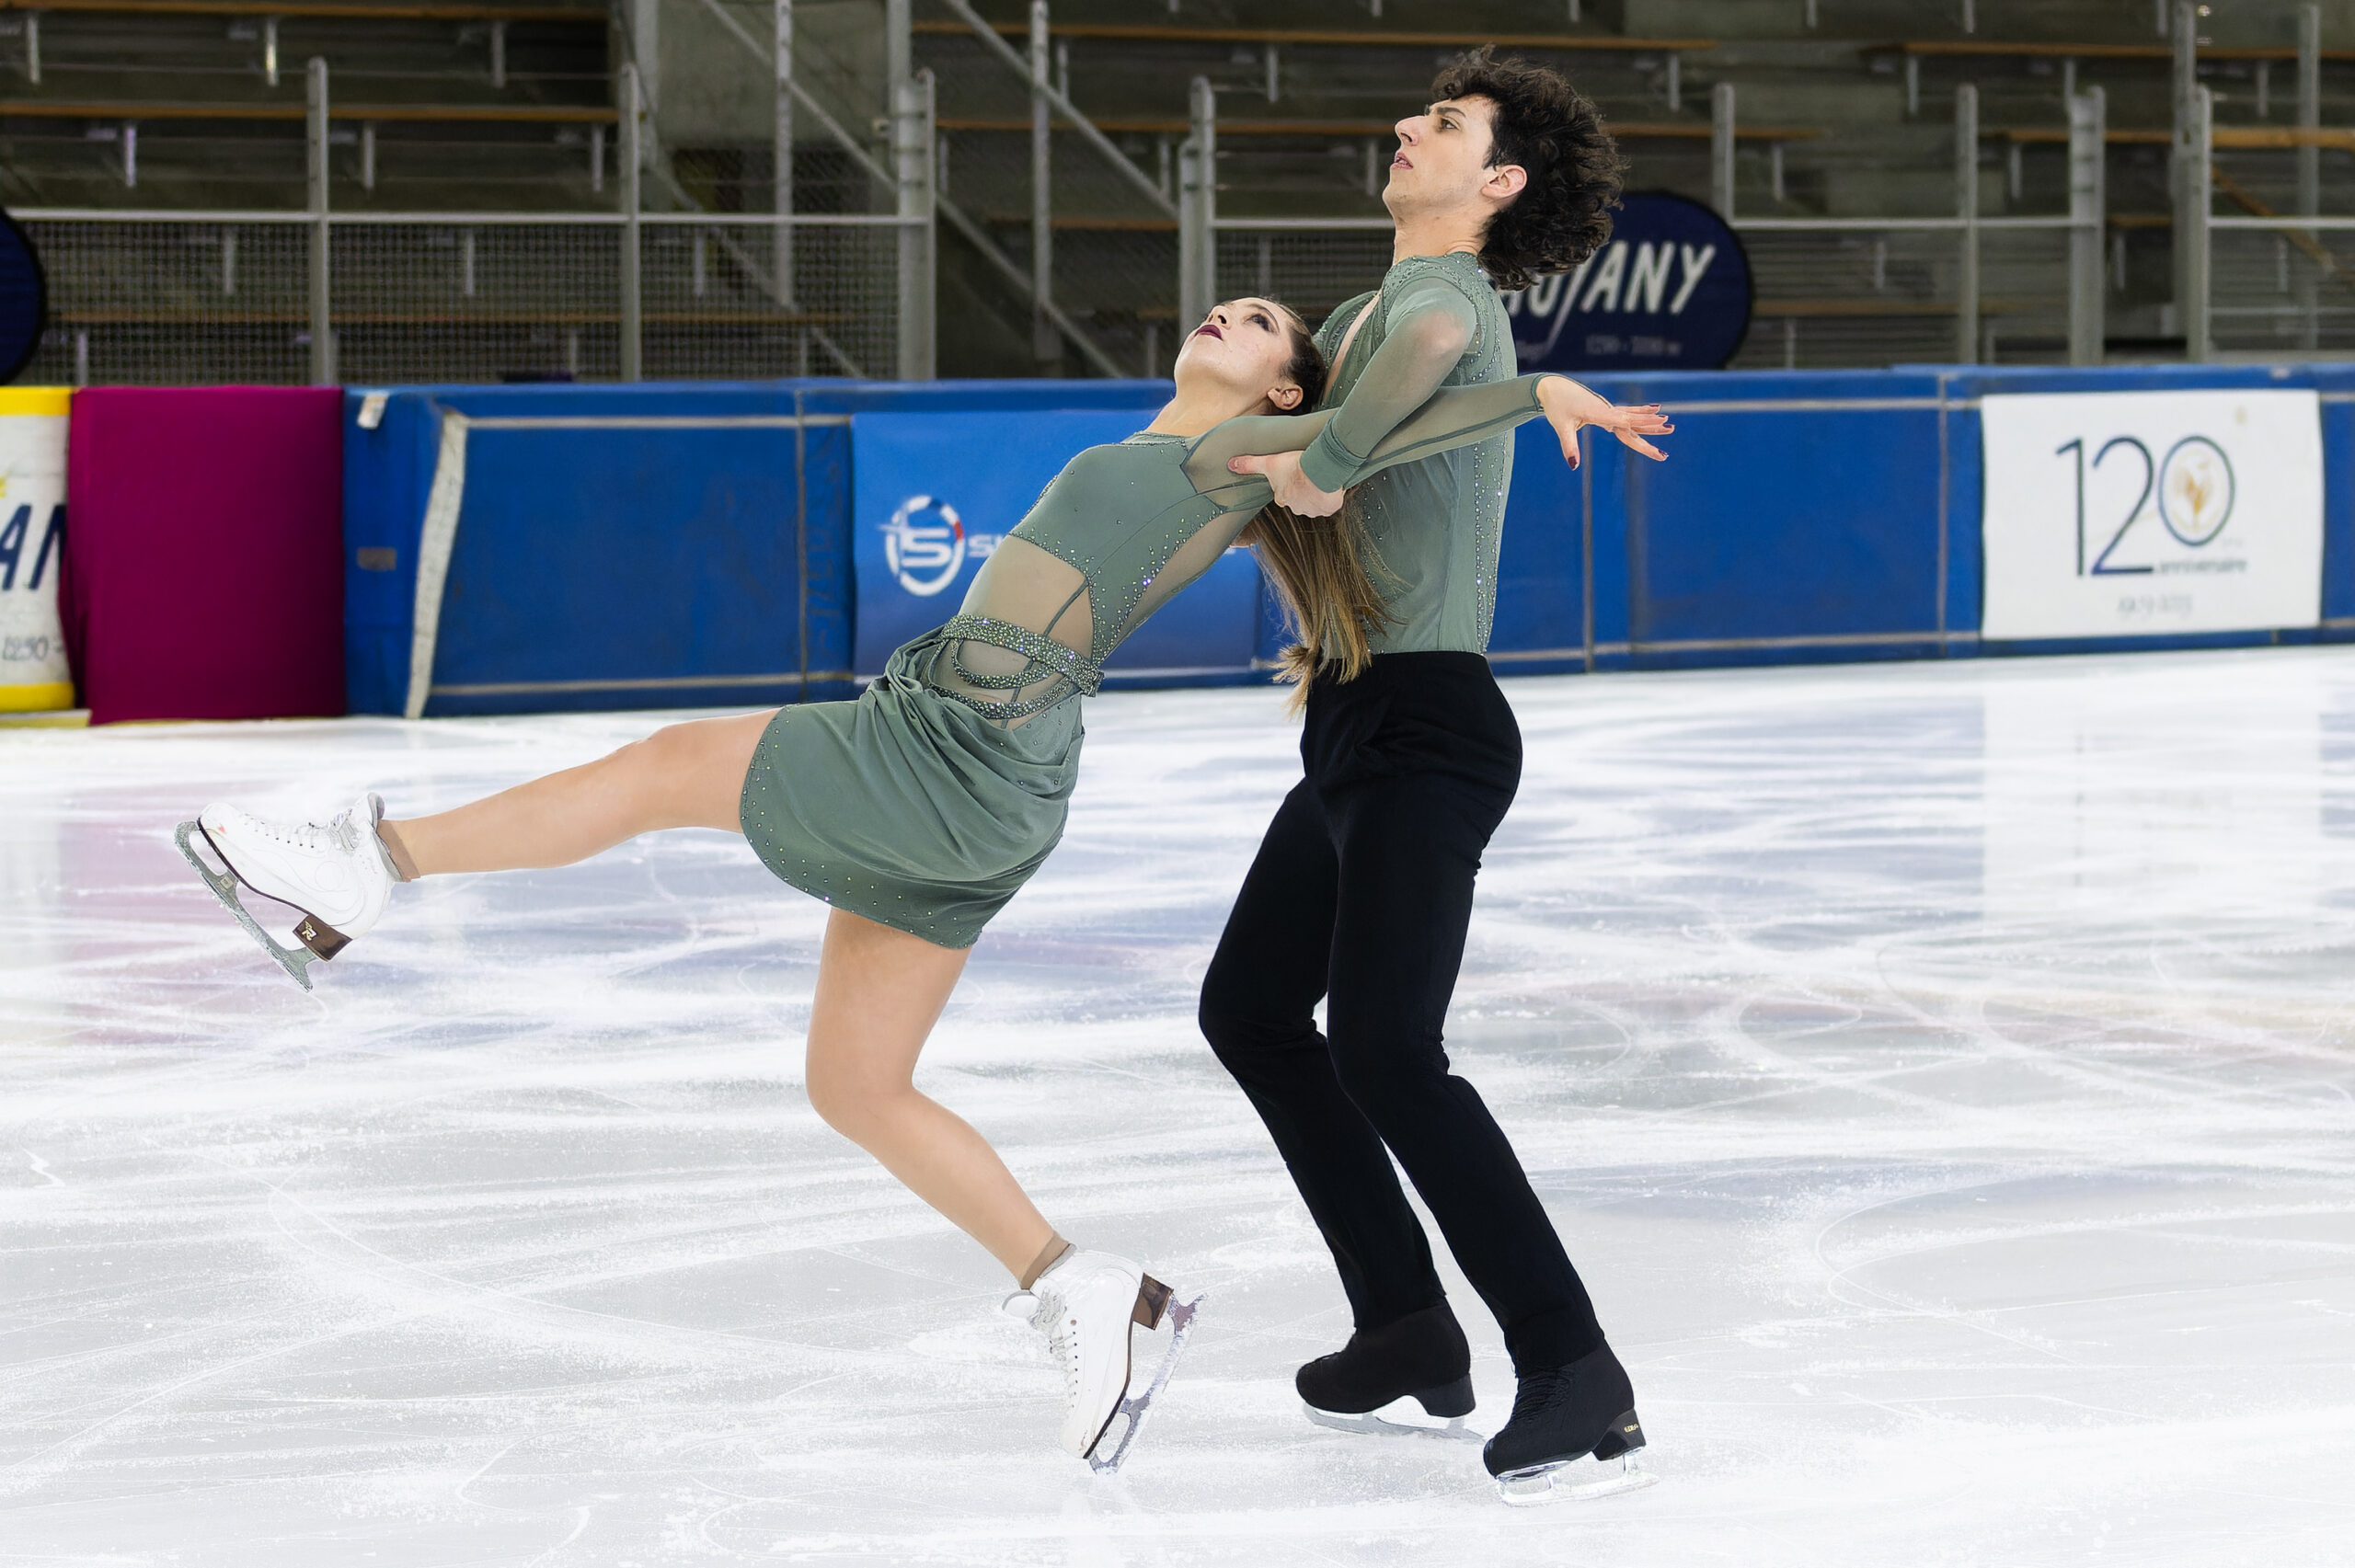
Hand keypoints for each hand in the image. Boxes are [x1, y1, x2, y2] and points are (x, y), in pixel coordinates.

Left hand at [1228, 450, 1345, 516]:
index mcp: (1283, 498)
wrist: (1321, 470)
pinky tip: (1330, 485)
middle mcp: (1297, 507)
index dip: (1288, 485)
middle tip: (1307, 475)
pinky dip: (1330, 495)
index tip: (1293, 476)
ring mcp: (1314, 510)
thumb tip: (1231, 464)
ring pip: (1314, 502)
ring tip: (1319, 479)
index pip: (1283, 495)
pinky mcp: (1329, 508)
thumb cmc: (1296, 466)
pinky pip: (1329, 503)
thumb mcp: (1269, 462)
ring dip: (1317, 492)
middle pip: (1299, 499)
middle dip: (1303, 489)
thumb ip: (1250, 464)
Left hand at [1536, 376, 1672, 468]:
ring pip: (1633, 417)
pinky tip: (1656, 409)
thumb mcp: (1561, 427)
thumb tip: (1573, 466)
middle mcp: (1607, 409)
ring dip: (1650, 421)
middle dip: (1652, 427)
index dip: (1643, 422)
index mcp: (1598, 413)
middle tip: (1671, 429)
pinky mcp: (1606, 408)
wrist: (1553, 387)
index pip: (1624, 420)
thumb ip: (1569, 446)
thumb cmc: (1556, 406)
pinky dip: (1641, 412)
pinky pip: (1627, 412)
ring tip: (1670, 425)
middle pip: (1633, 421)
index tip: (1660, 421)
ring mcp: (1608, 408)